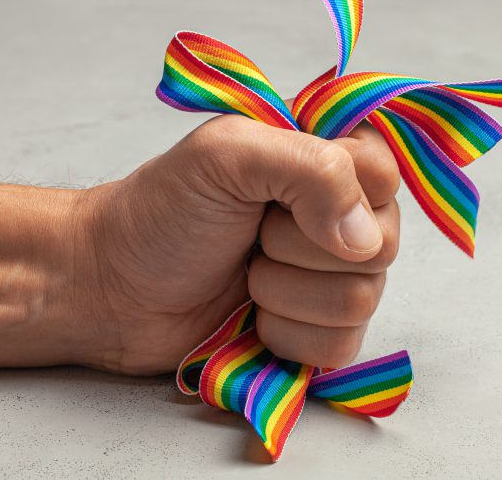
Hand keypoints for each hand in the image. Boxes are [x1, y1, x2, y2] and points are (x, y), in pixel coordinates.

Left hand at [74, 114, 400, 374]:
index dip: (341, 195)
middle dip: (301, 249)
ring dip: (287, 293)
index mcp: (327, 159)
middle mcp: (341, 217)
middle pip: (383, 245)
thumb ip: (310, 167)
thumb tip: (363, 240)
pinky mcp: (318, 330)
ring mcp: (332, 277)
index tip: (280, 199)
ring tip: (244, 275)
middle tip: (252, 236)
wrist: (115, 288)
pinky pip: (343, 346)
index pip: (385, 174)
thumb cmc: (163, 212)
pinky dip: (287, 335)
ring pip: (364, 299)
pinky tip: (252, 317)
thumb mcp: (226, 155)